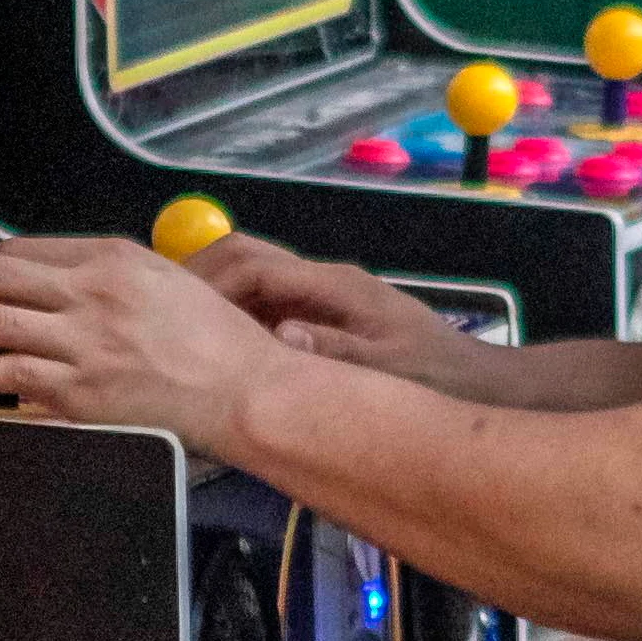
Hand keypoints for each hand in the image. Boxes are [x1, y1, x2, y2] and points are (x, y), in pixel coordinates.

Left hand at [0, 237, 278, 446]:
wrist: (245, 389)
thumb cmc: (217, 339)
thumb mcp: (164, 281)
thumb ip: (107, 277)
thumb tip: (51, 288)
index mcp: (110, 258)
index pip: (19, 251)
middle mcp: (89, 292)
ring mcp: (82, 342)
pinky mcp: (80, 391)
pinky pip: (7, 377)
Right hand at [182, 230, 470, 384]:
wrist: (480, 381)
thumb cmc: (441, 376)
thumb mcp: (391, 370)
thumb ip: (338, 353)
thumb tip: (283, 336)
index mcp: (338, 286)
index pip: (255, 266)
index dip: (207, 283)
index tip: (173, 311)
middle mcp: (325, 282)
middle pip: (246, 260)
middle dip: (198, 280)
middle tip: (161, 316)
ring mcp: (324, 297)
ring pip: (252, 282)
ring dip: (214, 301)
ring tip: (178, 335)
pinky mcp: (324, 317)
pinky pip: (267, 308)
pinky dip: (236, 321)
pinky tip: (218, 353)